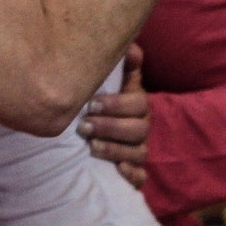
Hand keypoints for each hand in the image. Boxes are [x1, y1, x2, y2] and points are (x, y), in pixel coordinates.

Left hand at [79, 44, 149, 187]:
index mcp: (138, 106)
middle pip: (137, 129)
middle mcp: (142, 128)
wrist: (96, 133)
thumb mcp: (111, 82)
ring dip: (114, 150)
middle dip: (110, 127)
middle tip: (83, 126)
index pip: (138, 103)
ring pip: (137, 153)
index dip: (117, 104)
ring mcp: (139, 151)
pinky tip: (118, 171)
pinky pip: (140, 178)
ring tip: (91, 147)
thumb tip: (131, 47)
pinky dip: (131, 175)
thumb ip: (122, 66)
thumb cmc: (103, 103)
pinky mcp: (135, 173)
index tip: (91, 103)